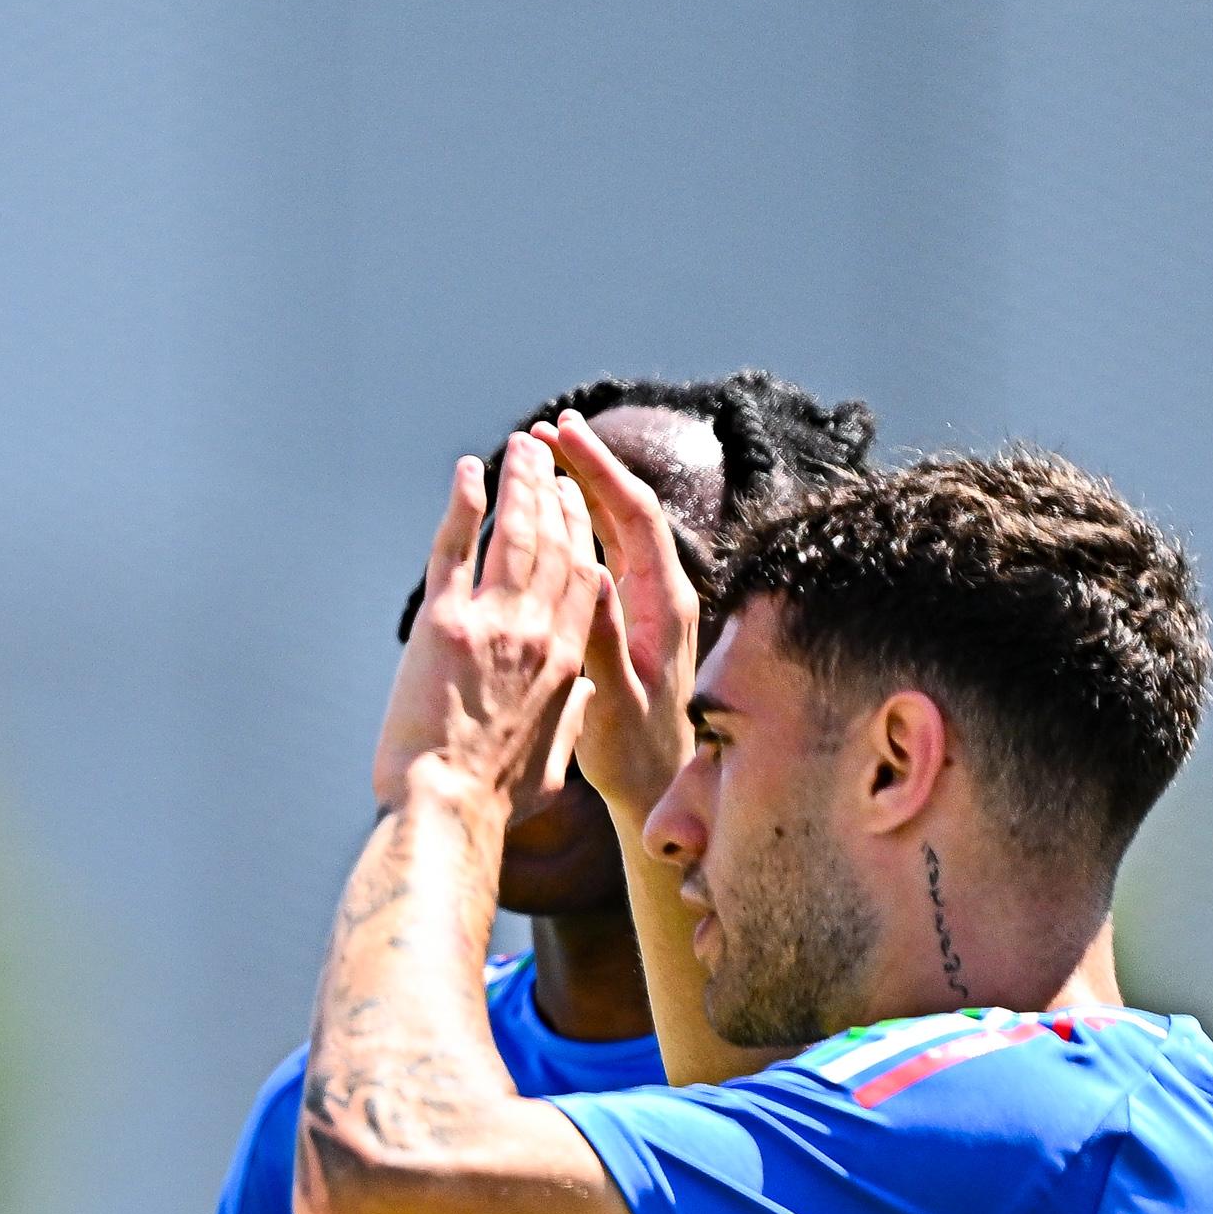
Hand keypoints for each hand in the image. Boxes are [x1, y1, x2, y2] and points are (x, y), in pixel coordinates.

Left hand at [367, 436, 599, 816]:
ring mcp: (494, 624)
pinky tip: (469, 472)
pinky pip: (455, 548)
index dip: (583, 531)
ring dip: (519, 484)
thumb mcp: (551, 763)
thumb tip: (576, 700)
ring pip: (515, 534)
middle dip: (555, 491)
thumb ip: (566, 719)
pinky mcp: (443, 625)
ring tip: (520, 448)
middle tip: (547, 454)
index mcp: (569, 662)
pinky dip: (464, 504)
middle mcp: (539, 632)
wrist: (447, 808)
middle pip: (558, 544)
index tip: (576, 500)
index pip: (585, 578)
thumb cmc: (494, 799)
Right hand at [538, 408, 698, 819]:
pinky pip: (611, 552)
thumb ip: (604, 637)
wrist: (659, 783)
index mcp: (666, 603)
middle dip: (590, 466)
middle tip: (548, 430)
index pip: (634, 514)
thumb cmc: (634, 750)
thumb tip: (590, 575)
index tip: (563, 436)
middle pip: (629, 509)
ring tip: (547, 459)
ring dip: (585, 489)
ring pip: (620, 528)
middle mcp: (666, 593)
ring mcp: (654, 603)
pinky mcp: (638, 617)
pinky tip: (556, 514)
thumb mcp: (615, 698)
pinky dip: (583, 523)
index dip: (599, 470)